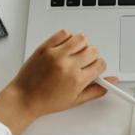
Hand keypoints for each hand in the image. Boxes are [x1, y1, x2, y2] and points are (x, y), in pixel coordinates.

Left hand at [0, 29, 115, 134]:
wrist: (23, 98)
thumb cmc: (46, 101)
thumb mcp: (75, 100)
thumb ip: (96, 90)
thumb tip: (111, 82)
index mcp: (77, 80)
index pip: (100, 64)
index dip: (98, 67)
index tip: (93, 68)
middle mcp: (68, 65)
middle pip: (93, 50)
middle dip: (91, 57)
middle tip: (82, 63)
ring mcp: (56, 54)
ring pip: (81, 38)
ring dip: (81, 45)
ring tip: (74, 54)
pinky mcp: (46, 47)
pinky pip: (64, 33)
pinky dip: (67, 38)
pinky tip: (64, 48)